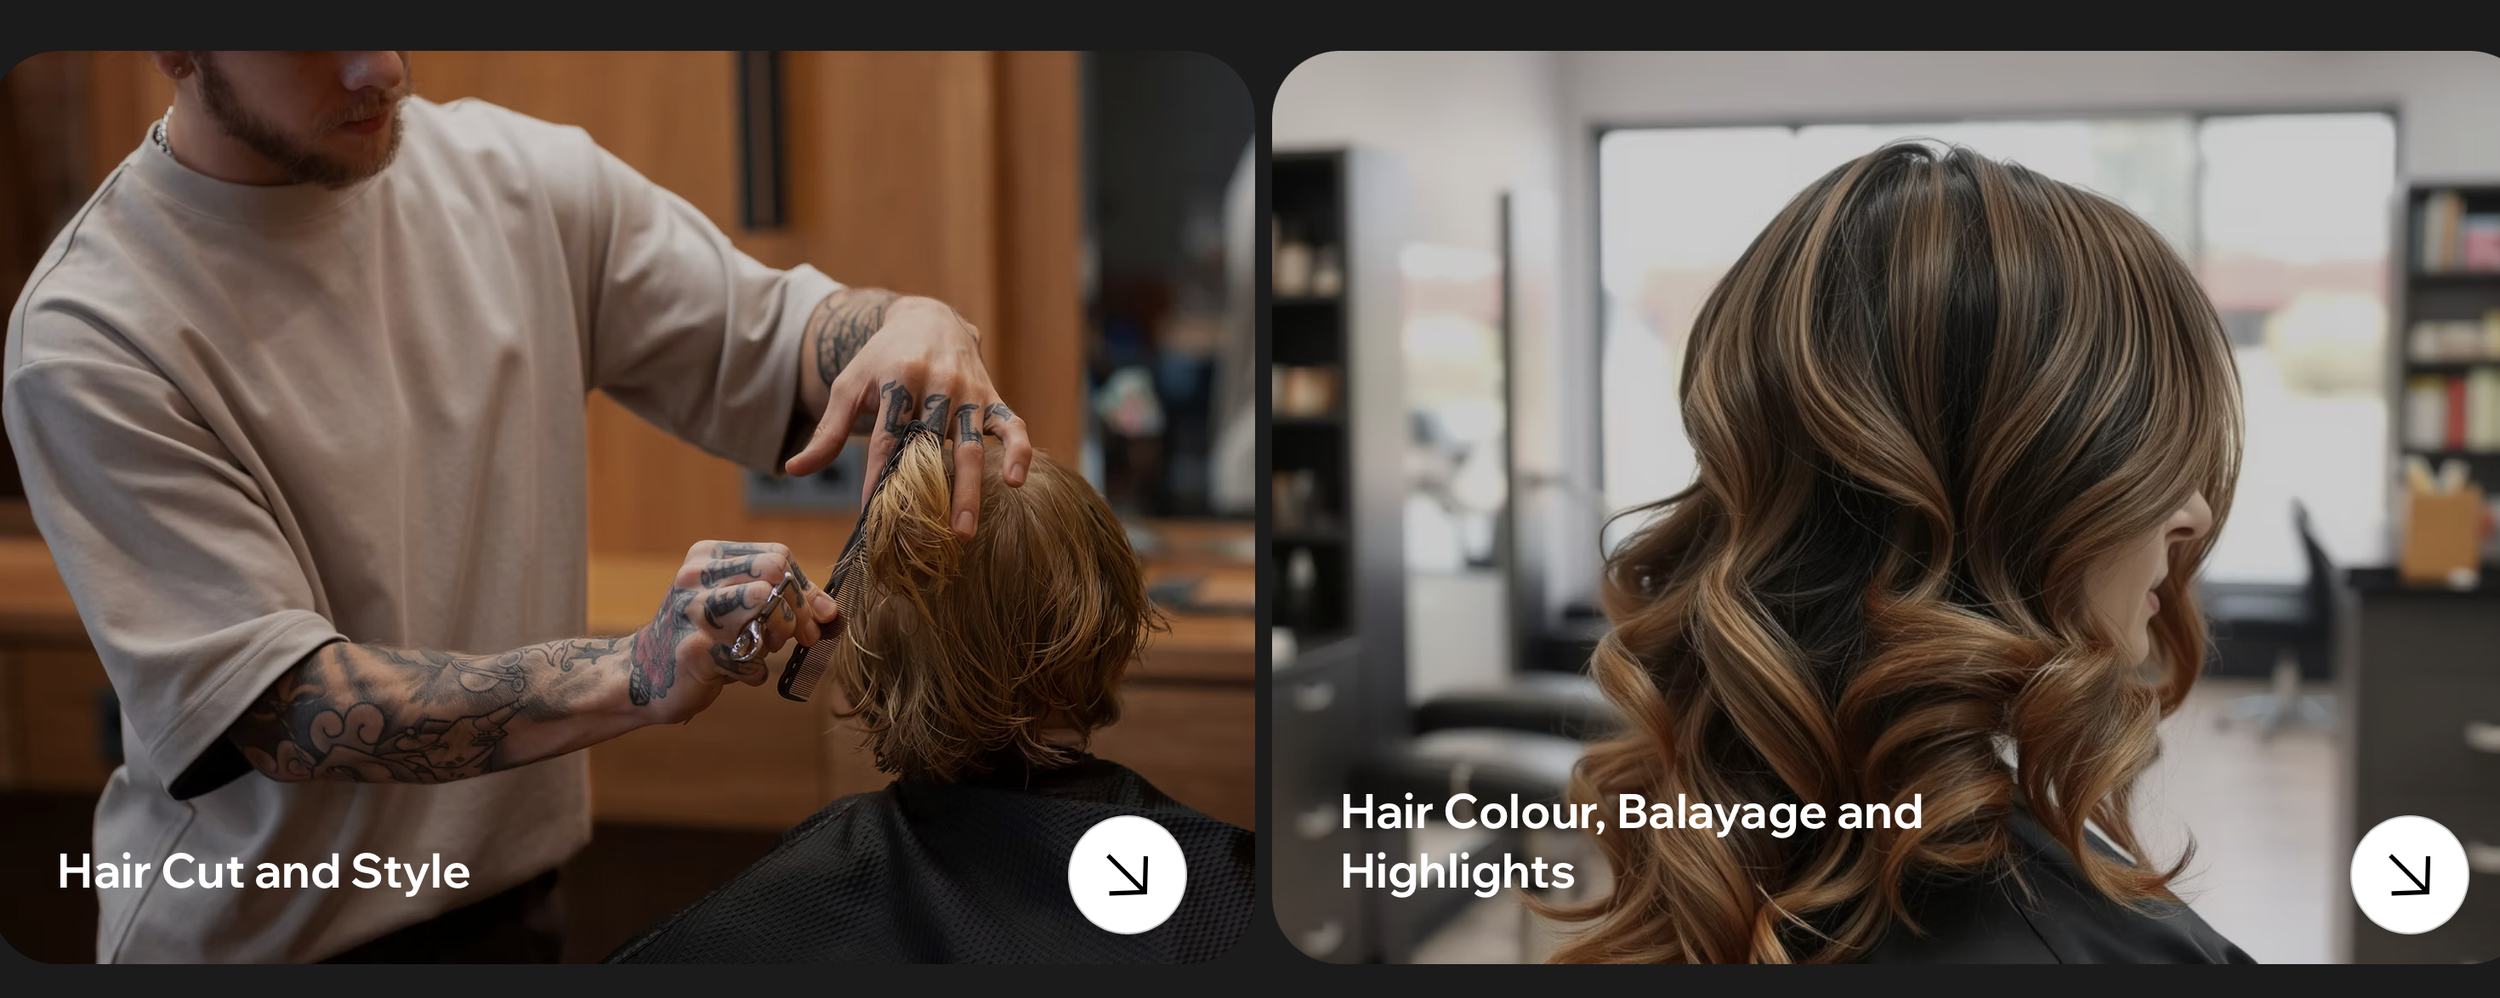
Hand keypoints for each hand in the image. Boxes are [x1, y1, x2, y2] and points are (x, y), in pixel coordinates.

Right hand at [624, 540, 837, 722]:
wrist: (639, 676)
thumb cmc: (698, 639)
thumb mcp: (735, 607)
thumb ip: (780, 600)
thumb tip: (831, 612)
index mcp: (707, 556)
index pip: (778, 555)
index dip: (805, 588)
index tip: (815, 616)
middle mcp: (696, 576)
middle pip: (776, 572)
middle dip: (799, 609)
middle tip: (804, 637)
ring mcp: (694, 612)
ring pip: (767, 606)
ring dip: (776, 638)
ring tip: (759, 651)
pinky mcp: (696, 651)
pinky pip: (752, 659)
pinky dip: (753, 674)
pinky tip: (731, 674)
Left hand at [784, 294, 1032, 537]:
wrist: (929, 317)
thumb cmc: (883, 358)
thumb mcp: (850, 385)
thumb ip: (828, 431)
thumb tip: (793, 469)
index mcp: (899, 377)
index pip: (888, 435)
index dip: (880, 474)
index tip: (872, 513)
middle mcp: (938, 384)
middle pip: (932, 445)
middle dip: (929, 492)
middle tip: (928, 537)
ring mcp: (969, 391)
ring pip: (972, 444)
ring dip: (970, 489)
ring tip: (964, 531)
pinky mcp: (993, 396)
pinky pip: (1013, 424)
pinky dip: (1020, 450)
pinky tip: (1018, 482)